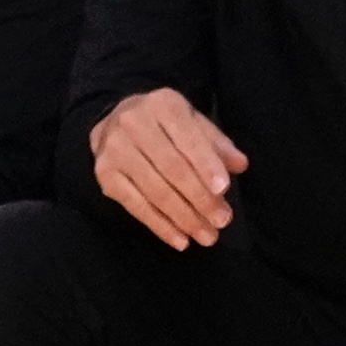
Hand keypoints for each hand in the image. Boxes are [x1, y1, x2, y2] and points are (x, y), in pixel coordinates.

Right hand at [90, 85, 248, 252]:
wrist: (115, 122)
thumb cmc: (165, 125)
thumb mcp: (192, 122)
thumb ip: (217, 143)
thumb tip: (240, 164)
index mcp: (162, 104)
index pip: (187, 138)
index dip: (206, 164)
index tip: (224, 190)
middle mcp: (133, 123)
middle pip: (172, 168)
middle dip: (200, 198)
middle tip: (223, 221)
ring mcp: (115, 150)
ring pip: (155, 191)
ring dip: (184, 218)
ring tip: (208, 236)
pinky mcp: (105, 175)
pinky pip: (136, 206)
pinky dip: (160, 226)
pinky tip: (181, 240)